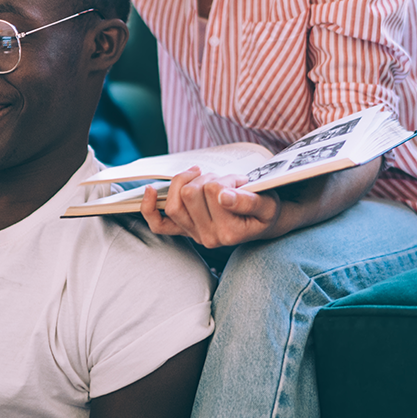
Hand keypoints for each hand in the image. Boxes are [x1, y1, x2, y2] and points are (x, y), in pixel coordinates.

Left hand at [141, 167, 282, 247]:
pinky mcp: (183, 230)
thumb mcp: (267, 204)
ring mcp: (193, 234)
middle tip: (223, 181)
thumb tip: (223, 197)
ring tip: (205, 180)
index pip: (213, 191)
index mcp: (229, 233)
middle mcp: (208, 238)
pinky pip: (158, 224)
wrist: (262, 222)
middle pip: (190, 193)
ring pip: (174, 202)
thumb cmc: (264, 209)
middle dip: (206, 179)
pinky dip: (149, 207)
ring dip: (187, 182)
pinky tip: (150, 190)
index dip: (226, 179)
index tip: (239, 182)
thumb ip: (248, 201)